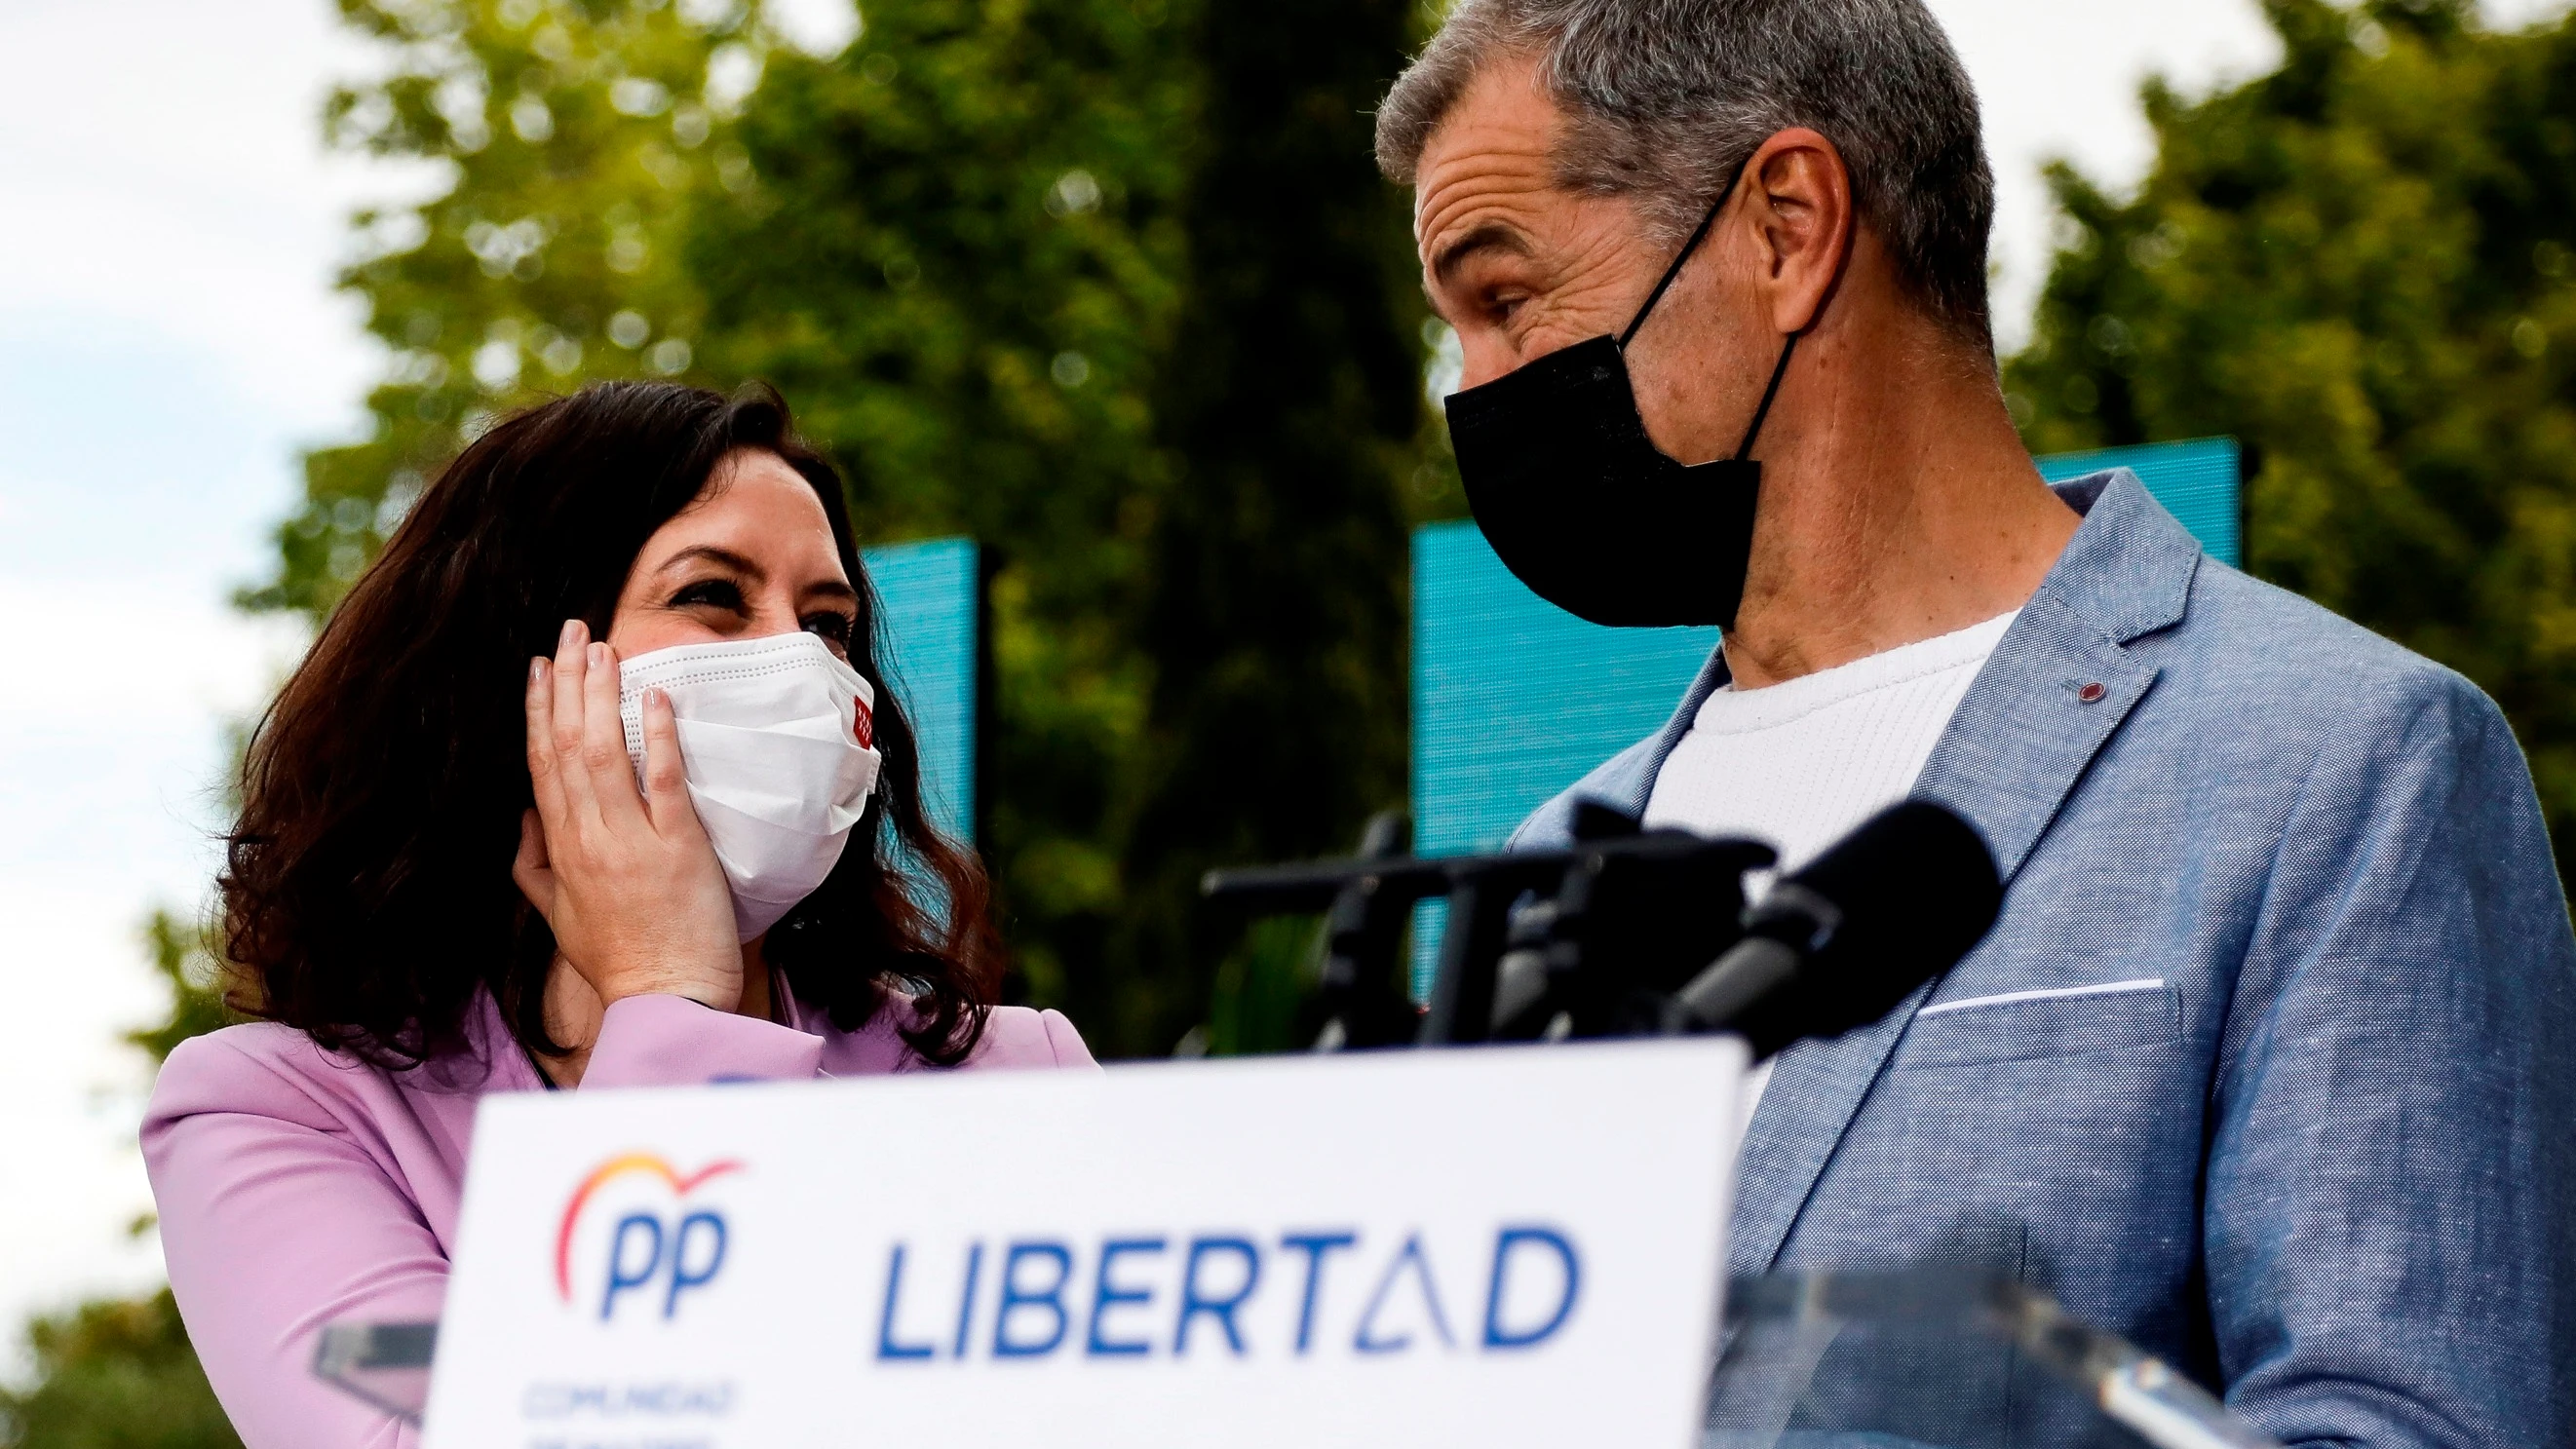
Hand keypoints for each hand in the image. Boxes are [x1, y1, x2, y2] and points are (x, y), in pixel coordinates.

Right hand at [513, 618, 741, 1011]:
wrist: (665, 1001)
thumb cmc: (619, 962)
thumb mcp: (558, 917)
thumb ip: (534, 867)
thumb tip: (523, 819)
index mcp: (561, 850)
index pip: (541, 766)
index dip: (538, 712)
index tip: (539, 668)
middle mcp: (588, 838)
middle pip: (567, 747)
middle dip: (567, 684)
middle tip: (571, 632)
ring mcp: (631, 841)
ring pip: (603, 754)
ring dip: (601, 696)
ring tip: (602, 647)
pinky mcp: (678, 848)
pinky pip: (661, 782)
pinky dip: (655, 737)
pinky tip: (654, 697)